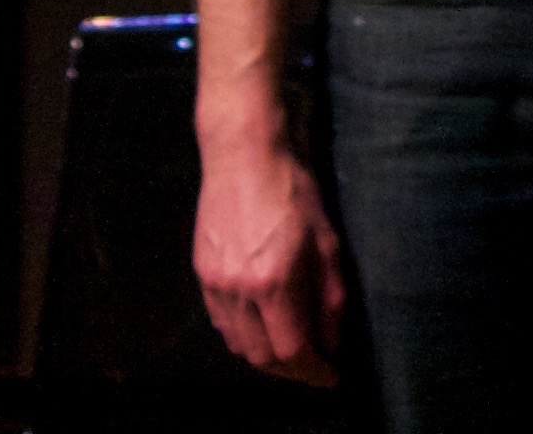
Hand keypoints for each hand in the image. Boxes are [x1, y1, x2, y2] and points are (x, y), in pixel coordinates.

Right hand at [193, 128, 345, 385]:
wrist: (242, 156)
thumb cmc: (292, 190)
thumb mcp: (326, 239)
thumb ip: (330, 294)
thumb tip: (331, 338)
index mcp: (273, 281)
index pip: (291, 349)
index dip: (313, 370)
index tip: (332, 375)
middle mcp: (237, 290)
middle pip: (260, 356)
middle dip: (291, 370)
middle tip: (315, 368)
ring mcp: (214, 284)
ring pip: (237, 343)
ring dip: (265, 355)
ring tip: (293, 350)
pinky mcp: (201, 274)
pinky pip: (221, 322)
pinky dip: (243, 334)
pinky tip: (263, 326)